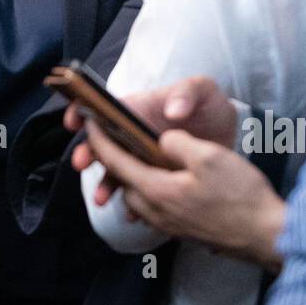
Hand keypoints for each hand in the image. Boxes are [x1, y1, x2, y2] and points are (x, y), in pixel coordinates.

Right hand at [67, 76, 236, 205]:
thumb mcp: (203, 90)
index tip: (75, 123)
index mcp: (139, 109)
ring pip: (116, 171)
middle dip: (88, 153)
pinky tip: (132, 214)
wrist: (230, 136)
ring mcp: (142, 158)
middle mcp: (134, 134)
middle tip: (82, 163)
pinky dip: (132, 204)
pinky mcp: (155, 178)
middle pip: (103, 143)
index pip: (105, 108)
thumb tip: (172, 111)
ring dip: (105, 184)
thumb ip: (187, 93)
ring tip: (102, 198)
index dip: (85, 111)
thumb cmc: (210, 105)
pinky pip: (138, 192)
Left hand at [85, 121, 283, 268]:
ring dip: (133, 176)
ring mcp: (170, 224)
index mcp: (156, 190)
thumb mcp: (208, 156)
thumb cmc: (240, 195)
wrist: (267, 234)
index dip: (99, 141)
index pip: (115, 162)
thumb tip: (162, 138)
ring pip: (138, 196)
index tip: (90, 124)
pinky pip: (155, 208)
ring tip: (139, 156)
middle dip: (113, 159)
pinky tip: (165, 181)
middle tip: (113, 137)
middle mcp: (156, 211)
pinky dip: (151, 190)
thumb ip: (177, 142)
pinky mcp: (184, 230)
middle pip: (123, 181)